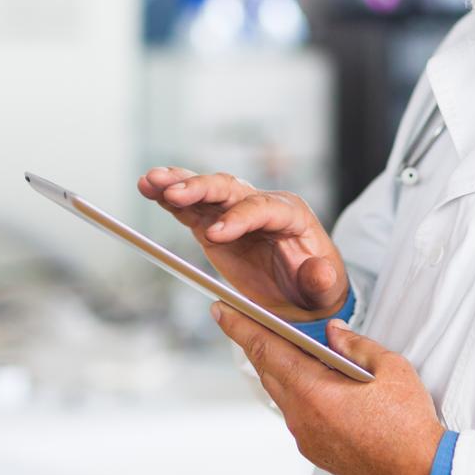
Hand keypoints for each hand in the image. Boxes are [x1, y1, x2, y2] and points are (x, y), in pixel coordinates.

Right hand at [138, 167, 348, 321]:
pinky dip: (170, 199)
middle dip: (201, 189)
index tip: (215, 235)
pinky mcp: (215, 225)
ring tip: (150, 180)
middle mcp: (262, 205)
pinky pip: (191, 208)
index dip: (239, 218)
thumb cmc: (316, 287)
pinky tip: (149, 188)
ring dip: (178, 183)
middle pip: (230, 189)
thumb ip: (322, 279)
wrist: (303, 293)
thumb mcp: (326, 288)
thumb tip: (319, 271)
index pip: (263, 208)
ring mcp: (236, 213)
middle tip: (173, 194)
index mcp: (291, 214)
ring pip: (207, 191)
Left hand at [212, 302, 444, 474]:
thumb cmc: (410, 426)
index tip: (221, 310)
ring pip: (284, 395)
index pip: (266, 351)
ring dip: (280, 369)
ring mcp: (308, 439)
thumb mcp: (390, 368)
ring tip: (285, 347)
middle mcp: (302, 419)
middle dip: (257, 344)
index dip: (240, 327)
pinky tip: (313, 382)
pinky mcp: (318, 453)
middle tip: (247, 321)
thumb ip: (356, 344)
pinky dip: (298, 392)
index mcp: (314, 393)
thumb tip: (334, 332)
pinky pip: (298, 414)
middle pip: (269, 372)